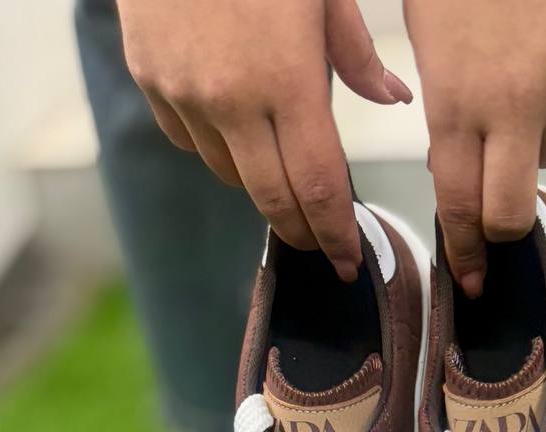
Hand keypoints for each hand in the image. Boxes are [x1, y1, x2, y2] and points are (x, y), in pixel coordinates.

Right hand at [118, 0, 412, 280]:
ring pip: (230, 176)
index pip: (319, 187)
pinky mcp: (151, 79)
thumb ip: (357, 54)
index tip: (349, 263)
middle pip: (273, 199)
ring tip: (286, 184)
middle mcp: (232, 101)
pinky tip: (237, 137)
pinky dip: (218, 151)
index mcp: (287, 81)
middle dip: (302, 231)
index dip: (336, 235)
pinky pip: (189, 142)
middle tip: (322, 247)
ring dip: (262, 188)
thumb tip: (394, 101)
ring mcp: (185, 93)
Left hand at [404, 0, 545, 295]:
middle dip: (498, 226)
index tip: (468, 279)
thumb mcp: (427, 35)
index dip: (464, 250)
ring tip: (519, 88)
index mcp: (456, 97)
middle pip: (512, 210)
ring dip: (535, 143)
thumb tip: (457, 177)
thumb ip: (443, 111)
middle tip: (492, 223)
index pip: (460, 205)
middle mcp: (516, 101)